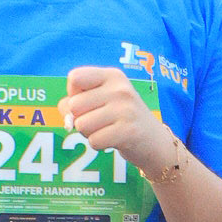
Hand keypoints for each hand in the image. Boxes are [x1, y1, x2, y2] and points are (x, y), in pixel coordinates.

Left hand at [65, 64, 175, 187]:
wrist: (154, 141)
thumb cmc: (120, 119)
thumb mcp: (101, 100)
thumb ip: (76, 102)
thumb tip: (67, 117)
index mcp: (112, 75)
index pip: (74, 77)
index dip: (73, 95)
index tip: (89, 103)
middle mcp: (120, 89)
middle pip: (74, 106)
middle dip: (80, 119)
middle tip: (100, 121)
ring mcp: (126, 109)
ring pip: (81, 125)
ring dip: (89, 134)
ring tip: (107, 130)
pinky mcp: (128, 131)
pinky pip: (94, 141)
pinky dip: (98, 145)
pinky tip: (113, 140)